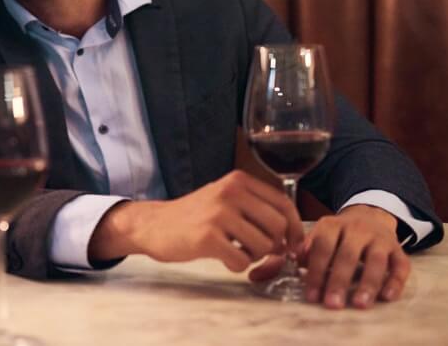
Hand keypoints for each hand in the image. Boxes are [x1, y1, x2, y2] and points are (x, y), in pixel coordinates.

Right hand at [89, 170, 303, 271]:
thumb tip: (292, 238)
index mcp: (239, 181)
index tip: (293, 245)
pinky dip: (236, 266)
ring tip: (235, 251)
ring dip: (253, 256)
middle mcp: (231, 192)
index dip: (295, 228)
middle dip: (273, 245)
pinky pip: (242, 261)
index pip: (283, 204)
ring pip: (263, 246)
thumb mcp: (226, 199)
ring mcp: (219, 214)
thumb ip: (257, 210)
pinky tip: (222, 258)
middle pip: (278, 227)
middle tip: (256, 250)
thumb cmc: (194, 216)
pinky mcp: (208, 237)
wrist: (153, 224)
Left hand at [249, 205, 407, 308]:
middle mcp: (355, 229)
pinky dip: (395, 280)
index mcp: (329, 225)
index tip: (311, 295)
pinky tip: (387, 296)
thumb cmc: (334, 236)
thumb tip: (254, 276)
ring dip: (368, 282)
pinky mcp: (397, 248)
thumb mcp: (312, 241)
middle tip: (331, 304)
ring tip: (359, 304)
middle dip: (338, 280)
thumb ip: (285, 261)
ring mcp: (378, 238)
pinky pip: (400, 264)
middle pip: (346, 254)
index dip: (315, 271)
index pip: (320, 247)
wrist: (369, 215)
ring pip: (375, 259)